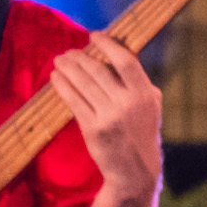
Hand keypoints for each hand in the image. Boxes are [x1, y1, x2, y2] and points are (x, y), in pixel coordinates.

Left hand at [55, 32, 160, 195]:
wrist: (135, 170)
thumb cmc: (141, 132)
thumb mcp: (150, 105)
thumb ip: (139, 82)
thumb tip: (118, 55)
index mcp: (145, 94)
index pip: (125, 61)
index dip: (108, 45)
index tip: (94, 36)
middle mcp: (128, 103)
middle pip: (98, 70)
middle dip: (79, 57)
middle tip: (68, 52)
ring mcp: (109, 117)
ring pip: (83, 84)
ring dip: (67, 68)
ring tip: (59, 60)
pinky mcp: (93, 129)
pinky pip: (74, 101)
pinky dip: (63, 87)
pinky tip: (56, 78)